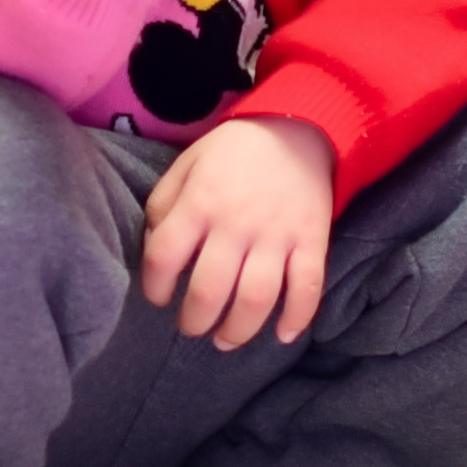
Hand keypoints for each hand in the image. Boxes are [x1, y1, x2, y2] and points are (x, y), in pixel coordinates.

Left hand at [142, 112, 334, 349]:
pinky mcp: (312, 240)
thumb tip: (155, 250)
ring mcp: (278, 235)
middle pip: (210, 291)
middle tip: (191, 328)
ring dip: (239, 331)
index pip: (164, 258)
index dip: (154, 287)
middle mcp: (236, 223)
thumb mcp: (186, 165)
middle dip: (194, 321)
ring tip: (225, 341)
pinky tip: (282, 336)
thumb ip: (164, 206)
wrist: (297, 126)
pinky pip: (308, 288)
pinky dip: (296, 318)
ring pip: (257, 298)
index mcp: (199, 203)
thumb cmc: (233, 151)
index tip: (158, 297)